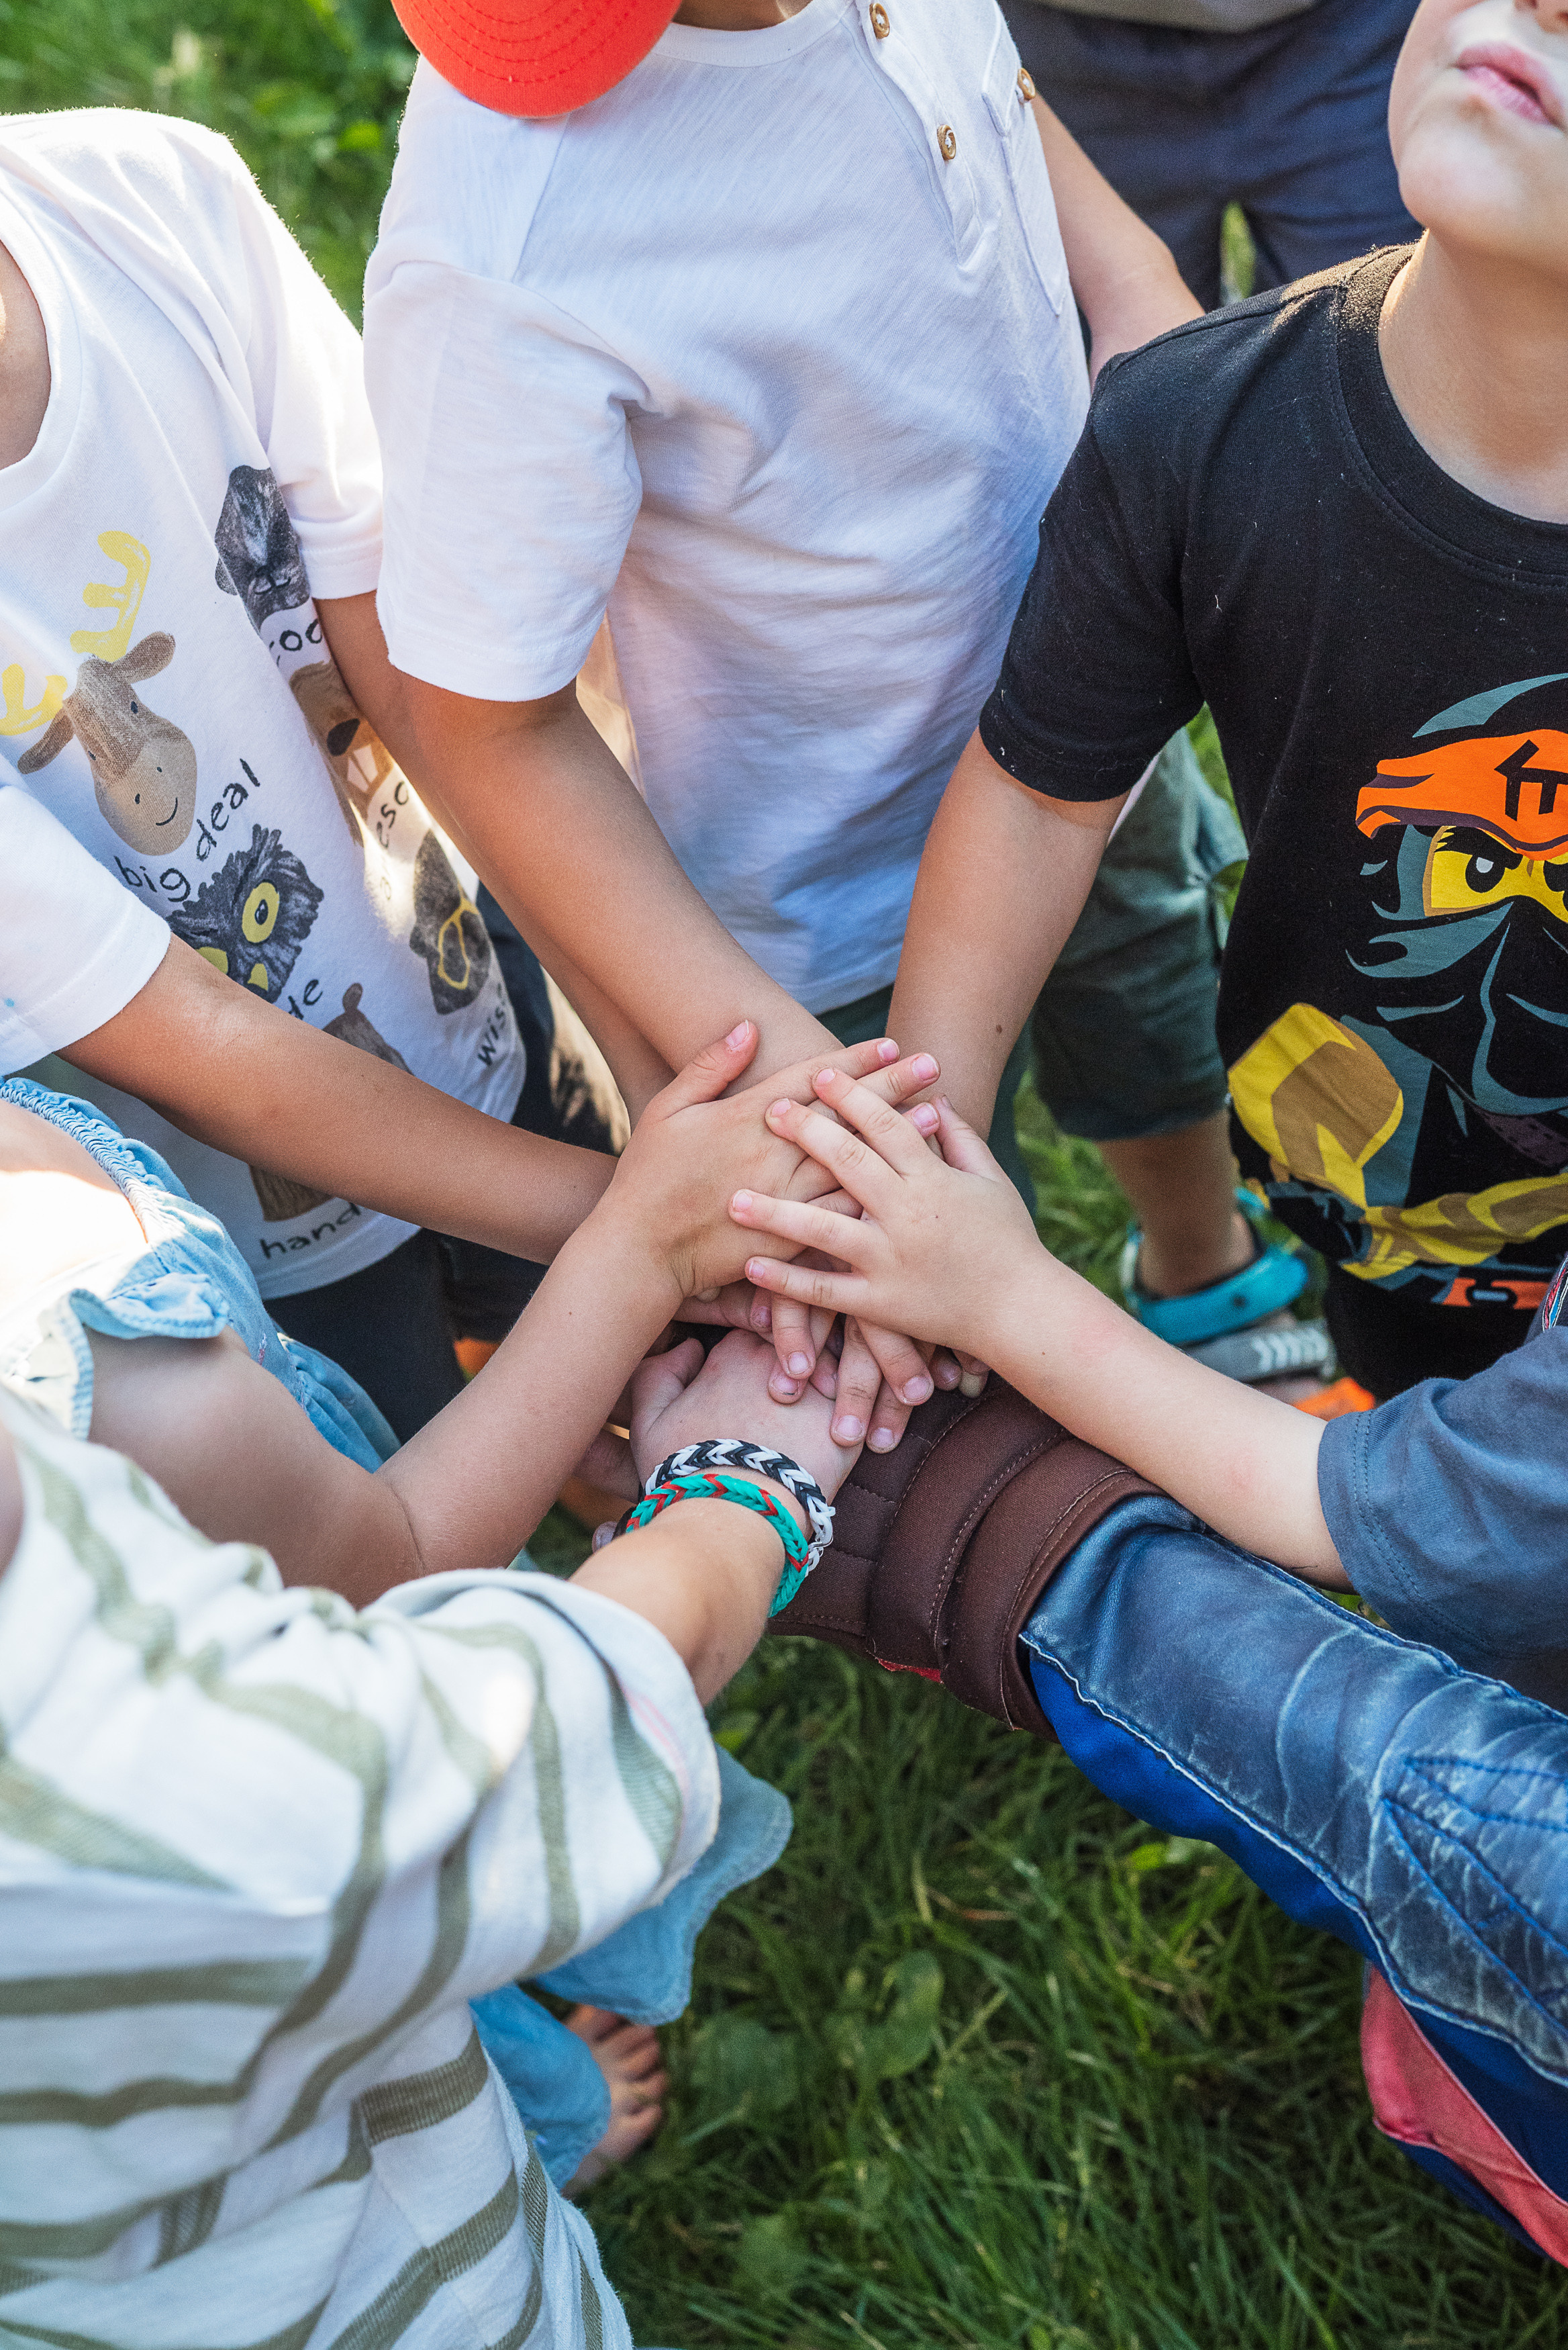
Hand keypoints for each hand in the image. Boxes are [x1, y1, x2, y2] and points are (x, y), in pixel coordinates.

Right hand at [603, 1023, 940, 1305]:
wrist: (639, 1251)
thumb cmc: (649, 1177)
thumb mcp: (668, 1109)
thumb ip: (711, 1066)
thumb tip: (749, 1025)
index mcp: (744, 1119)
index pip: (810, 1081)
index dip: (853, 1060)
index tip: (890, 1043)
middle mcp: (771, 1155)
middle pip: (843, 1116)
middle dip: (890, 1087)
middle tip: (931, 1064)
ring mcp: (782, 1198)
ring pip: (851, 1162)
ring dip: (895, 1138)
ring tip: (935, 1115)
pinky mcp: (787, 1238)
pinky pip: (838, 1216)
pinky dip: (874, 1196)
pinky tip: (908, 1185)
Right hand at [629, 1329, 860, 1509]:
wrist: (732, 1513)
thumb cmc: (686, 1469)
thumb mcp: (649, 1419)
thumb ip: (659, 1373)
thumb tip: (687, 1347)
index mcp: (737, 1349)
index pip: (762, 1315)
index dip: (768, 1330)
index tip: (772, 1352)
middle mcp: (784, 1356)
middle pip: (811, 1328)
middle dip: (815, 1341)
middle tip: (818, 1365)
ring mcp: (822, 1384)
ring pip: (848, 1357)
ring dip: (848, 1369)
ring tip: (845, 1392)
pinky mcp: (852, 1419)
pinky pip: (874, 1396)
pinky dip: (876, 1401)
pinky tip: (874, 1416)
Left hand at [729, 1072, 1039, 1360]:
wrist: (1021, 1311)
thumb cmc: (1008, 1240)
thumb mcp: (991, 1180)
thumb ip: (961, 1137)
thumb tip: (935, 1098)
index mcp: (933, 1180)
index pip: (886, 1126)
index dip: (853, 1097)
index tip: (821, 1075)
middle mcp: (907, 1215)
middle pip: (848, 1164)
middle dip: (806, 1133)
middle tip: (769, 1111)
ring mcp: (890, 1261)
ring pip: (824, 1229)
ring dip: (776, 1213)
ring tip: (735, 1198)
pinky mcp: (880, 1303)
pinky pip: (826, 1290)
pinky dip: (788, 1280)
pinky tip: (751, 1266)